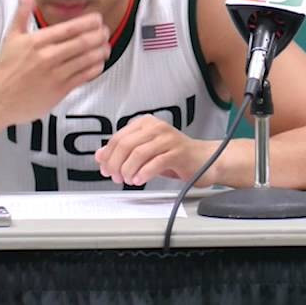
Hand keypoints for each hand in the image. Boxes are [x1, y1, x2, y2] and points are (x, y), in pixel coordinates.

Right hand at [0, 0, 109, 125]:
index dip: (89, 22)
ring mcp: (55, 74)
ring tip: (106, 45)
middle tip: (105, 30)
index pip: (69, 28)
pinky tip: (99, 62)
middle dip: (99, 34)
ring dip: (101, 50)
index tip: (98, 19)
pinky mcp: (60, 90)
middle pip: (82, 42)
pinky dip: (96, 67)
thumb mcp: (11, 37)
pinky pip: (84, 76)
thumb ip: (22, 13)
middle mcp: (48, 56)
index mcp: (37, 42)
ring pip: (86, 59)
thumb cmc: (7, 68)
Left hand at [94, 115, 218, 186]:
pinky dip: (144, 173)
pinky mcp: (178, 152)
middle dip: (116, 164)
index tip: (105, 169)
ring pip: (138, 154)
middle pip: (125, 145)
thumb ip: (123, 152)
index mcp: (146, 123)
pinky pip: (155, 163)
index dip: (108, 156)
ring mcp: (168, 139)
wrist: (205, 160)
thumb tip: (100, 156)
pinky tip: (139, 180)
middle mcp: (157, 127)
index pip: (118, 138)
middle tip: (116, 177)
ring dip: (128, 170)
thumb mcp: (145, 152)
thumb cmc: (174, 156)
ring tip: (128, 180)